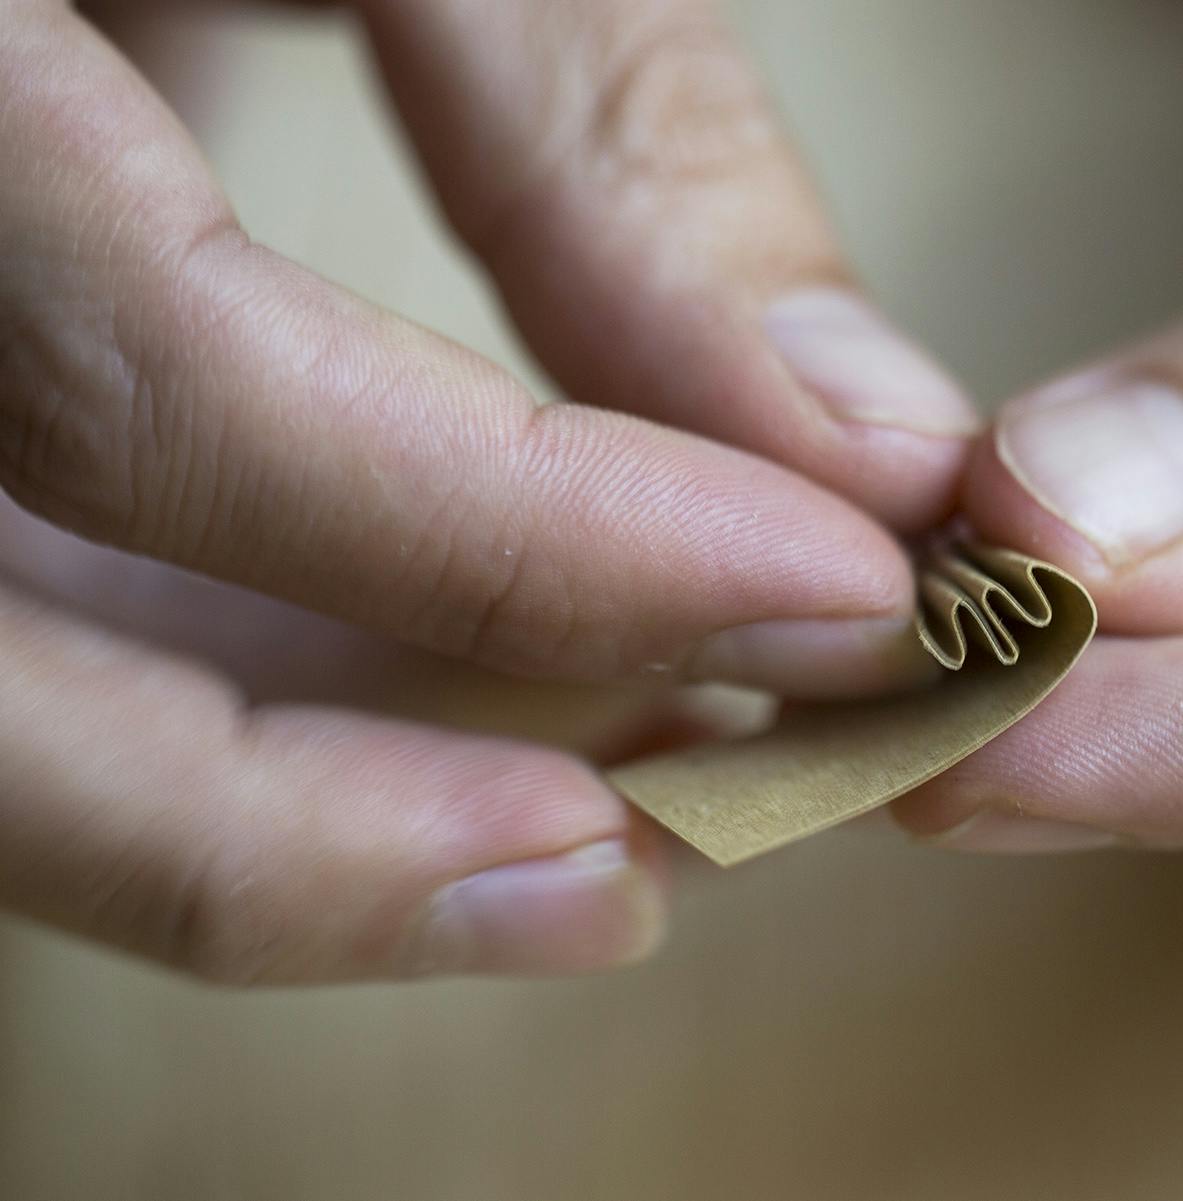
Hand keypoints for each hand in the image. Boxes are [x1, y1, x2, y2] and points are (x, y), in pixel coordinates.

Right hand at [0, 0, 974, 981]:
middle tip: (651, 876)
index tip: (837, 598)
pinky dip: (252, 699)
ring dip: (299, 810)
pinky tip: (469, 714)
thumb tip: (863, 451)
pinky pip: (43, 618)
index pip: (155, 379)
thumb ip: (608, 131)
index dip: (510, 540)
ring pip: (2, 701)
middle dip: (325, 833)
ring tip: (600, 827)